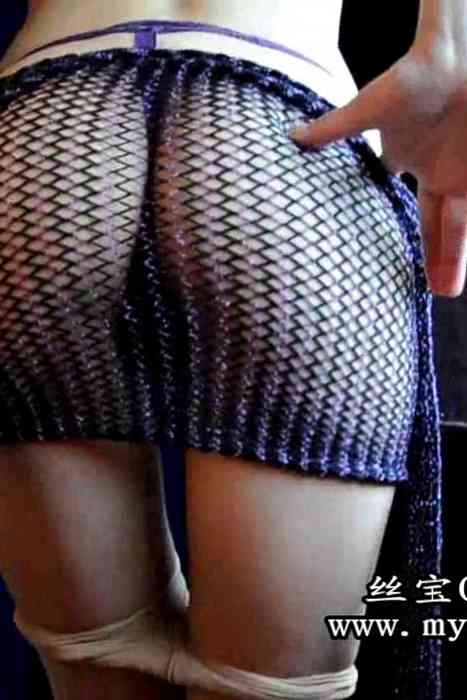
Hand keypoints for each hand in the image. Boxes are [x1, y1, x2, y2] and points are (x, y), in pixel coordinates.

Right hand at [289, 46, 466, 297]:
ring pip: (456, 227)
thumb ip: (333, 129)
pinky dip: (463, 245)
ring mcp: (457, 174)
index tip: (377, 255)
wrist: (458, 58)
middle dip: (433, 257)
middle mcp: (435, 170)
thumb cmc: (413, 75)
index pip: (394, 202)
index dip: (388, 227)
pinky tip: (458, 273)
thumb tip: (291, 137)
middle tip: (429, 291)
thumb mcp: (369, 108)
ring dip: (452, 258)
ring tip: (446, 292)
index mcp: (406, 158)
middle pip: (434, 224)